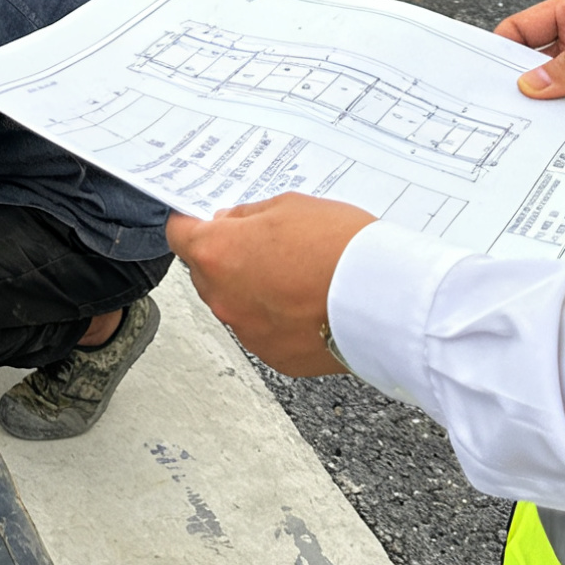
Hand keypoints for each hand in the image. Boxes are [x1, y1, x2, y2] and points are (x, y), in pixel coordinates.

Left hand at [169, 195, 375, 376]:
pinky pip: (263, 331)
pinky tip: (307, 302)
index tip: (204, 219)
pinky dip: (277, 318)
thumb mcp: (289, 206)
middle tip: (263, 243)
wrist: (384, 301)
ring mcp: (247, 332)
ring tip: (295, 273)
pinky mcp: (275, 357)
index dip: (192, 223)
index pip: (179, 234)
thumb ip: (248, 216)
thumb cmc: (342, 250)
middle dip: (226, 257)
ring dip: (252, 289)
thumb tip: (232, 223)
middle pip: (206, 272)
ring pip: (235, 303)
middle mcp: (223, 298)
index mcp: (217, 254)